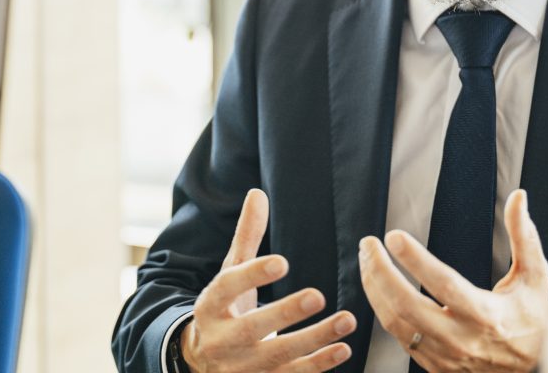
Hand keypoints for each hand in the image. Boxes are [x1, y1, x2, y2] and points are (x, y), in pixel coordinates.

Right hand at [182, 188, 356, 371]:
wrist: (201, 362)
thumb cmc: (225, 308)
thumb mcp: (230, 273)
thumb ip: (246, 237)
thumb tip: (257, 193)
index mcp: (211, 305)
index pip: (228, 288)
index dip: (253, 275)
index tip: (282, 262)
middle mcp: (222, 339)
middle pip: (251, 328)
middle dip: (284, 314)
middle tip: (317, 296)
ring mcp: (240, 367)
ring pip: (277, 356)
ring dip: (314, 340)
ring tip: (346, 320)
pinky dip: (318, 365)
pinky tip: (343, 349)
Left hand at [359, 189, 547, 372]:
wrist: (536, 369)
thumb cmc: (536, 318)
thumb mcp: (536, 276)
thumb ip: (524, 235)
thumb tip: (518, 197)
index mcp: (487, 315)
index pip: (444, 284)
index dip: (416, 260)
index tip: (394, 236)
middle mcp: (462, 339)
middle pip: (407, 307)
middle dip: (380, 273)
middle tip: (368, 244)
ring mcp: (446, 357)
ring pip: (396, 325)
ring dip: (375, 290)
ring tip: (367, 260)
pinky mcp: (437, 368)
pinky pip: (401, 339)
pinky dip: (385, 311)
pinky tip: (380, 288)